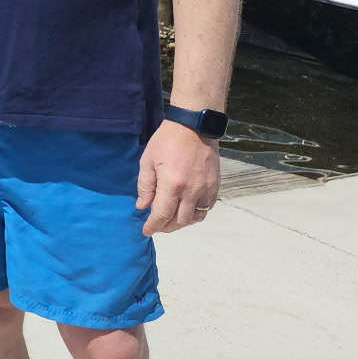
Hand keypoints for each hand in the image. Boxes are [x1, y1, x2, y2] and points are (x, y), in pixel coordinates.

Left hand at [137, 120, 220, 234]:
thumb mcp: (148, 161)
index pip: (162, 214)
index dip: (153, 226)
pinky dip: (196, 213)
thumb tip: (142, 206)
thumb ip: (145, 186)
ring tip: (171, 220)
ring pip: (195, 217)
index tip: (146, 231)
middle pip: (180, 220)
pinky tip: (186, 210)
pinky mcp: (215, 185)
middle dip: (167, 227)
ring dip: (182, 222)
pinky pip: (207, 207)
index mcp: (172, 184)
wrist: (194, 127)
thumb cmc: (166, 141)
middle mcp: (191, 190)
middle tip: (157, 226)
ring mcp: (206, 189)